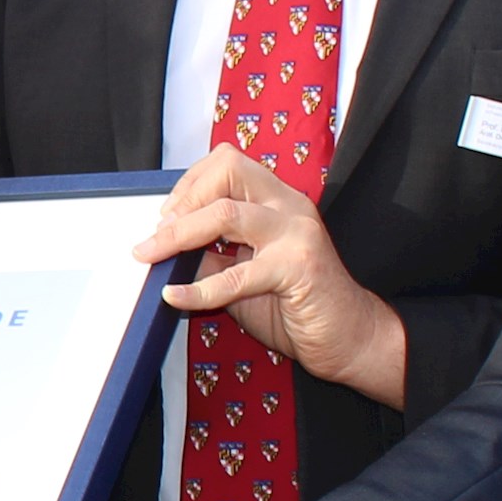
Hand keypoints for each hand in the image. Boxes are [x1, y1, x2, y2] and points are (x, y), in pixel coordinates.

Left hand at [142, 147, 406, 408]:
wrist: (349, 338)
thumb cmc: (296, 305)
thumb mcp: (244, 271)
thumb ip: (212, 252)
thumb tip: (165, 244)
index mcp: (277, 200)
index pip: (228, 162)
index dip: (190, 183)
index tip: (166, 214)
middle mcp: (289, 207)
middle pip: (228, 170)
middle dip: (183, 198)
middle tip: (157, 232)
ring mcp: (296, 234)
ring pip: (226, 214)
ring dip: (179, 234)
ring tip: (151, 254)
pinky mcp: (298, 268)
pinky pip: (235, 276)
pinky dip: (197, 289)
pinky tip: (174, 297)